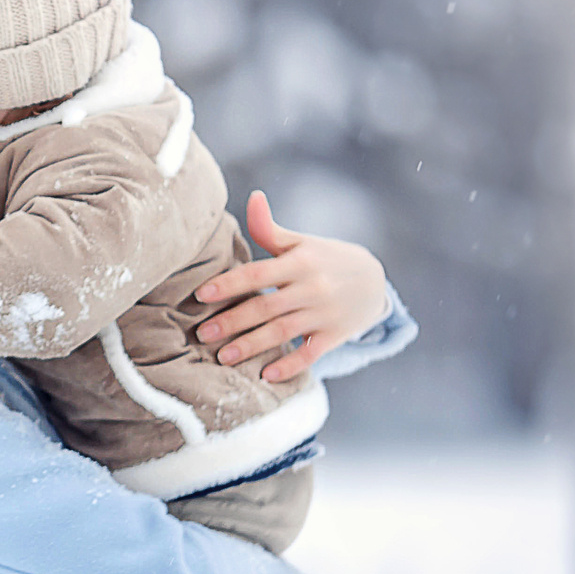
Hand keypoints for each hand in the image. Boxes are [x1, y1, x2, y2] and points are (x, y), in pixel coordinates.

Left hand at [193, 191, 388, 382]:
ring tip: (222, 357)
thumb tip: (253, 197)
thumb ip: (270, 228)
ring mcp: (324, 314)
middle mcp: (312, 288)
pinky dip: (289, 366)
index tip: (200, 295)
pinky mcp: (334, 336)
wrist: (374, 281)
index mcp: (300, 262)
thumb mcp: (301, 242)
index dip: (229, 284)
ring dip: (251, 346)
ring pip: (283, 332)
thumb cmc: (325, 259)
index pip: (258, 273)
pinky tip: (265, 376)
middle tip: (202, 334)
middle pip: (266, 307)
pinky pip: (310, 354)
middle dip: (232, 321)